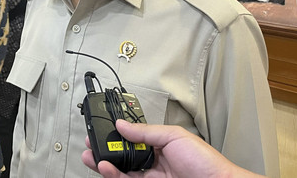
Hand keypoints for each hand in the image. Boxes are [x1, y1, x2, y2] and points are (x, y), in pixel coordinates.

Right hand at [81, 120, 264, 177]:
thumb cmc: (206, 161)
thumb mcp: (174, 136)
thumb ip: (146, 131)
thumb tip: (122, 124)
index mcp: (161, 144)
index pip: (133, 137)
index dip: (116, 134)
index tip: (102, 128)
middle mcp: (154, 160)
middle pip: (124, 155)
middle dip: (105, 149)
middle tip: (90, 144)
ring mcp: (151, 176)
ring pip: (122, 171)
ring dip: (105, 164)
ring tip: (92, 157)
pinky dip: (115, 176)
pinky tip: (106, 169)